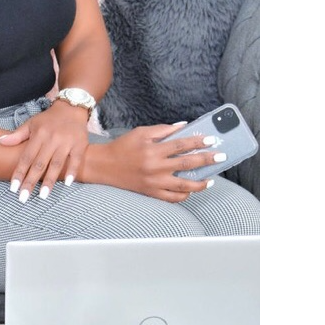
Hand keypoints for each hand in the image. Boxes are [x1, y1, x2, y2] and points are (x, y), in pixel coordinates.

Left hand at [0, 102, 89, 201]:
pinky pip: (76, 160)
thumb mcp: (31, 124)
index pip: (26, 157)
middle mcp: (51, 139)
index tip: (13, 187)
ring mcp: (66, 142)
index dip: (19, 172)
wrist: (71, 108)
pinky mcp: (80, 145)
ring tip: (42, 196)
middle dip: (30, 181)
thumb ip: (17, 135)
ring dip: (50, 181)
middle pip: (39, 164)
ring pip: (56, 164)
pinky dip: (72, 171)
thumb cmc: (48, 119)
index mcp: (38, 135)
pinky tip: (67, 183)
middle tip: (23, 197)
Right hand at [84, 123, 221, 200]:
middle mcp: (155, 167)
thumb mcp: (140, 133)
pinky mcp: (151, 193)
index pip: (181, 144)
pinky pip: (173, 198)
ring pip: (184, 186)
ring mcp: (154, 182)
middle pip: (187, 163)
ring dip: (201, 183)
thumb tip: (183, 127)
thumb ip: (162, 130)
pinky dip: (185, 195)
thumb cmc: (122, 146)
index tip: (211, 139)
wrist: (103, 165)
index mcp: (152, 149)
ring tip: (211, 179)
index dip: (198, 141)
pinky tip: (191, 191)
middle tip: (220, 156)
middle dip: (207, 159)